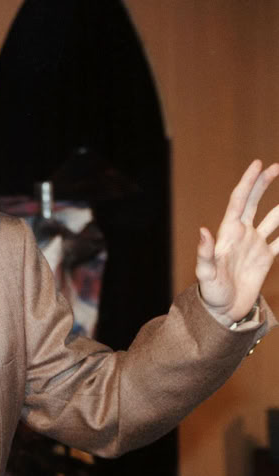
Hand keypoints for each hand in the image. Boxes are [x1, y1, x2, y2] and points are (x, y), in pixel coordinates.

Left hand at [196, 160, 278, 325]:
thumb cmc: (211, 293)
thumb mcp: (206, 273)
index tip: (258, 164)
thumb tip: (203, 231)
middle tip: (276, 167)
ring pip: (273, 219)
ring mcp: (255, 245)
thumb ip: (205, 253)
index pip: (239, 201)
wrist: (222, 311)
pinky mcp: (265, 258)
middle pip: (254, 203)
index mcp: (228, 233)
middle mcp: (242, 234)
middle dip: (264, 184)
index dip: (248, 182)